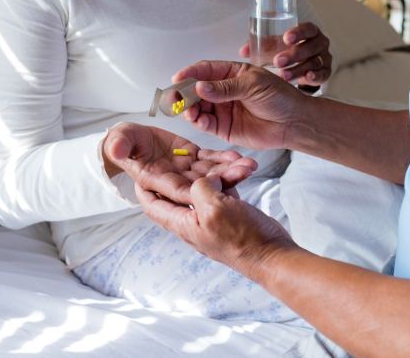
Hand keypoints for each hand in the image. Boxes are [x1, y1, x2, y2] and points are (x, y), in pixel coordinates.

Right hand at [102, 122, 257, 202]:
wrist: (129, 138)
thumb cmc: (121, 140)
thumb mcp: (120, 139)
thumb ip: (120, 144)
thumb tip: (116, 150)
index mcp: (155, 180)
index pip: (176, 188)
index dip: (195, 188)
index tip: (214, 187)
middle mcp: (173, 180)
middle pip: (200, 184)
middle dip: (223, 180)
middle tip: (245, 172)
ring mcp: (185, 171)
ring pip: (210, 174)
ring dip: (230, 170)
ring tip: (250, 165)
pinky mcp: (193, 158)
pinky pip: (211, 160)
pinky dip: (225, 159)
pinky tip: (240, 157)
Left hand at [136, 174, 295, 276]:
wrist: (272, 256)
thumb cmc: (243, 239)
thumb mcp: (215, 209)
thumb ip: (201, 189)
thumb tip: (204, 180)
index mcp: (183, 223)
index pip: (153, 205)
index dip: (143, 188)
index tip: (138, 170)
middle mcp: (194, 222)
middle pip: (178, 194)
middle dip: (181, 172)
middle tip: (179, 153)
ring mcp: (212, 220)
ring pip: (204, 190)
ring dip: (211, 174)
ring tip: (221, 158)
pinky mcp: (230, 217)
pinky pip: (222, 193)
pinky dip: (227, 180)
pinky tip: (237, 169)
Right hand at [172, 61, 305, 148]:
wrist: (293, 122)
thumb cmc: (279, 97)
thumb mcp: (253, 85)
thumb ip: (225, 88)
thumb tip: (199, 87)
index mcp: (232, 73)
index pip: (205, 70)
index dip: (190, 73)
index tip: (178, 78)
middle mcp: (224, 90)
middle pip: (197, 89)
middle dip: (185, 93)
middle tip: (176, 97)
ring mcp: (222, 109)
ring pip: (198, 107)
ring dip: (190, 108)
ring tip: (188, 110)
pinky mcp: (224, 128)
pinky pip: (206, 124)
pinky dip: (199, 122)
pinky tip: (198, 120)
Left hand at [239, 22, 331, 87]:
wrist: (305, 67)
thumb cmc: (289, 50)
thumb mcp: (278, 44)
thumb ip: (262, 44)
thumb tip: (244, 51)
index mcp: (309, 32)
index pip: (308, 28)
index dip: (298, 32)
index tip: (286, 38)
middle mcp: (319, 43)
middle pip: (311, 46)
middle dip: (294, 54)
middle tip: (278, 61)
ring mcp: (324, 58)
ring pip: (314, 62)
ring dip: (298, 69)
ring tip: (283, 75)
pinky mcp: (325, 72)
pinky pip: (323, 75)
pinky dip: (314, 77)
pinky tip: (305, 80)